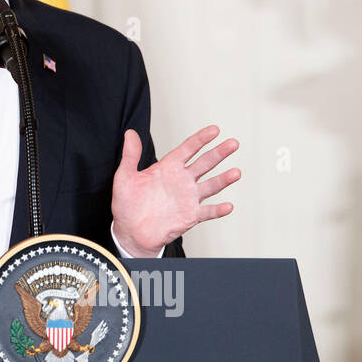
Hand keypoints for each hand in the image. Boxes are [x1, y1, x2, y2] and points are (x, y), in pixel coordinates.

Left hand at [111, 125, 239, 256]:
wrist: (130, 232)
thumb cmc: (127, 204)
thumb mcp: (125, 176)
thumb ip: (130, 155)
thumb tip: (130, 133)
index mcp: (167, 168)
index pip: (187, 149)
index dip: (200, 139)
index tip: (214, 130)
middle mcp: (181, 181)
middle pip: (204, 163)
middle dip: (219, 153)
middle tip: (233, 143)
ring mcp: (188, 198)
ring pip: (210, 186)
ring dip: (223, 179)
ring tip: (236, 172)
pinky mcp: (190, 216)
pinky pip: (207, 212)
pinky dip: (217, 210)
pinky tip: (227, 206)